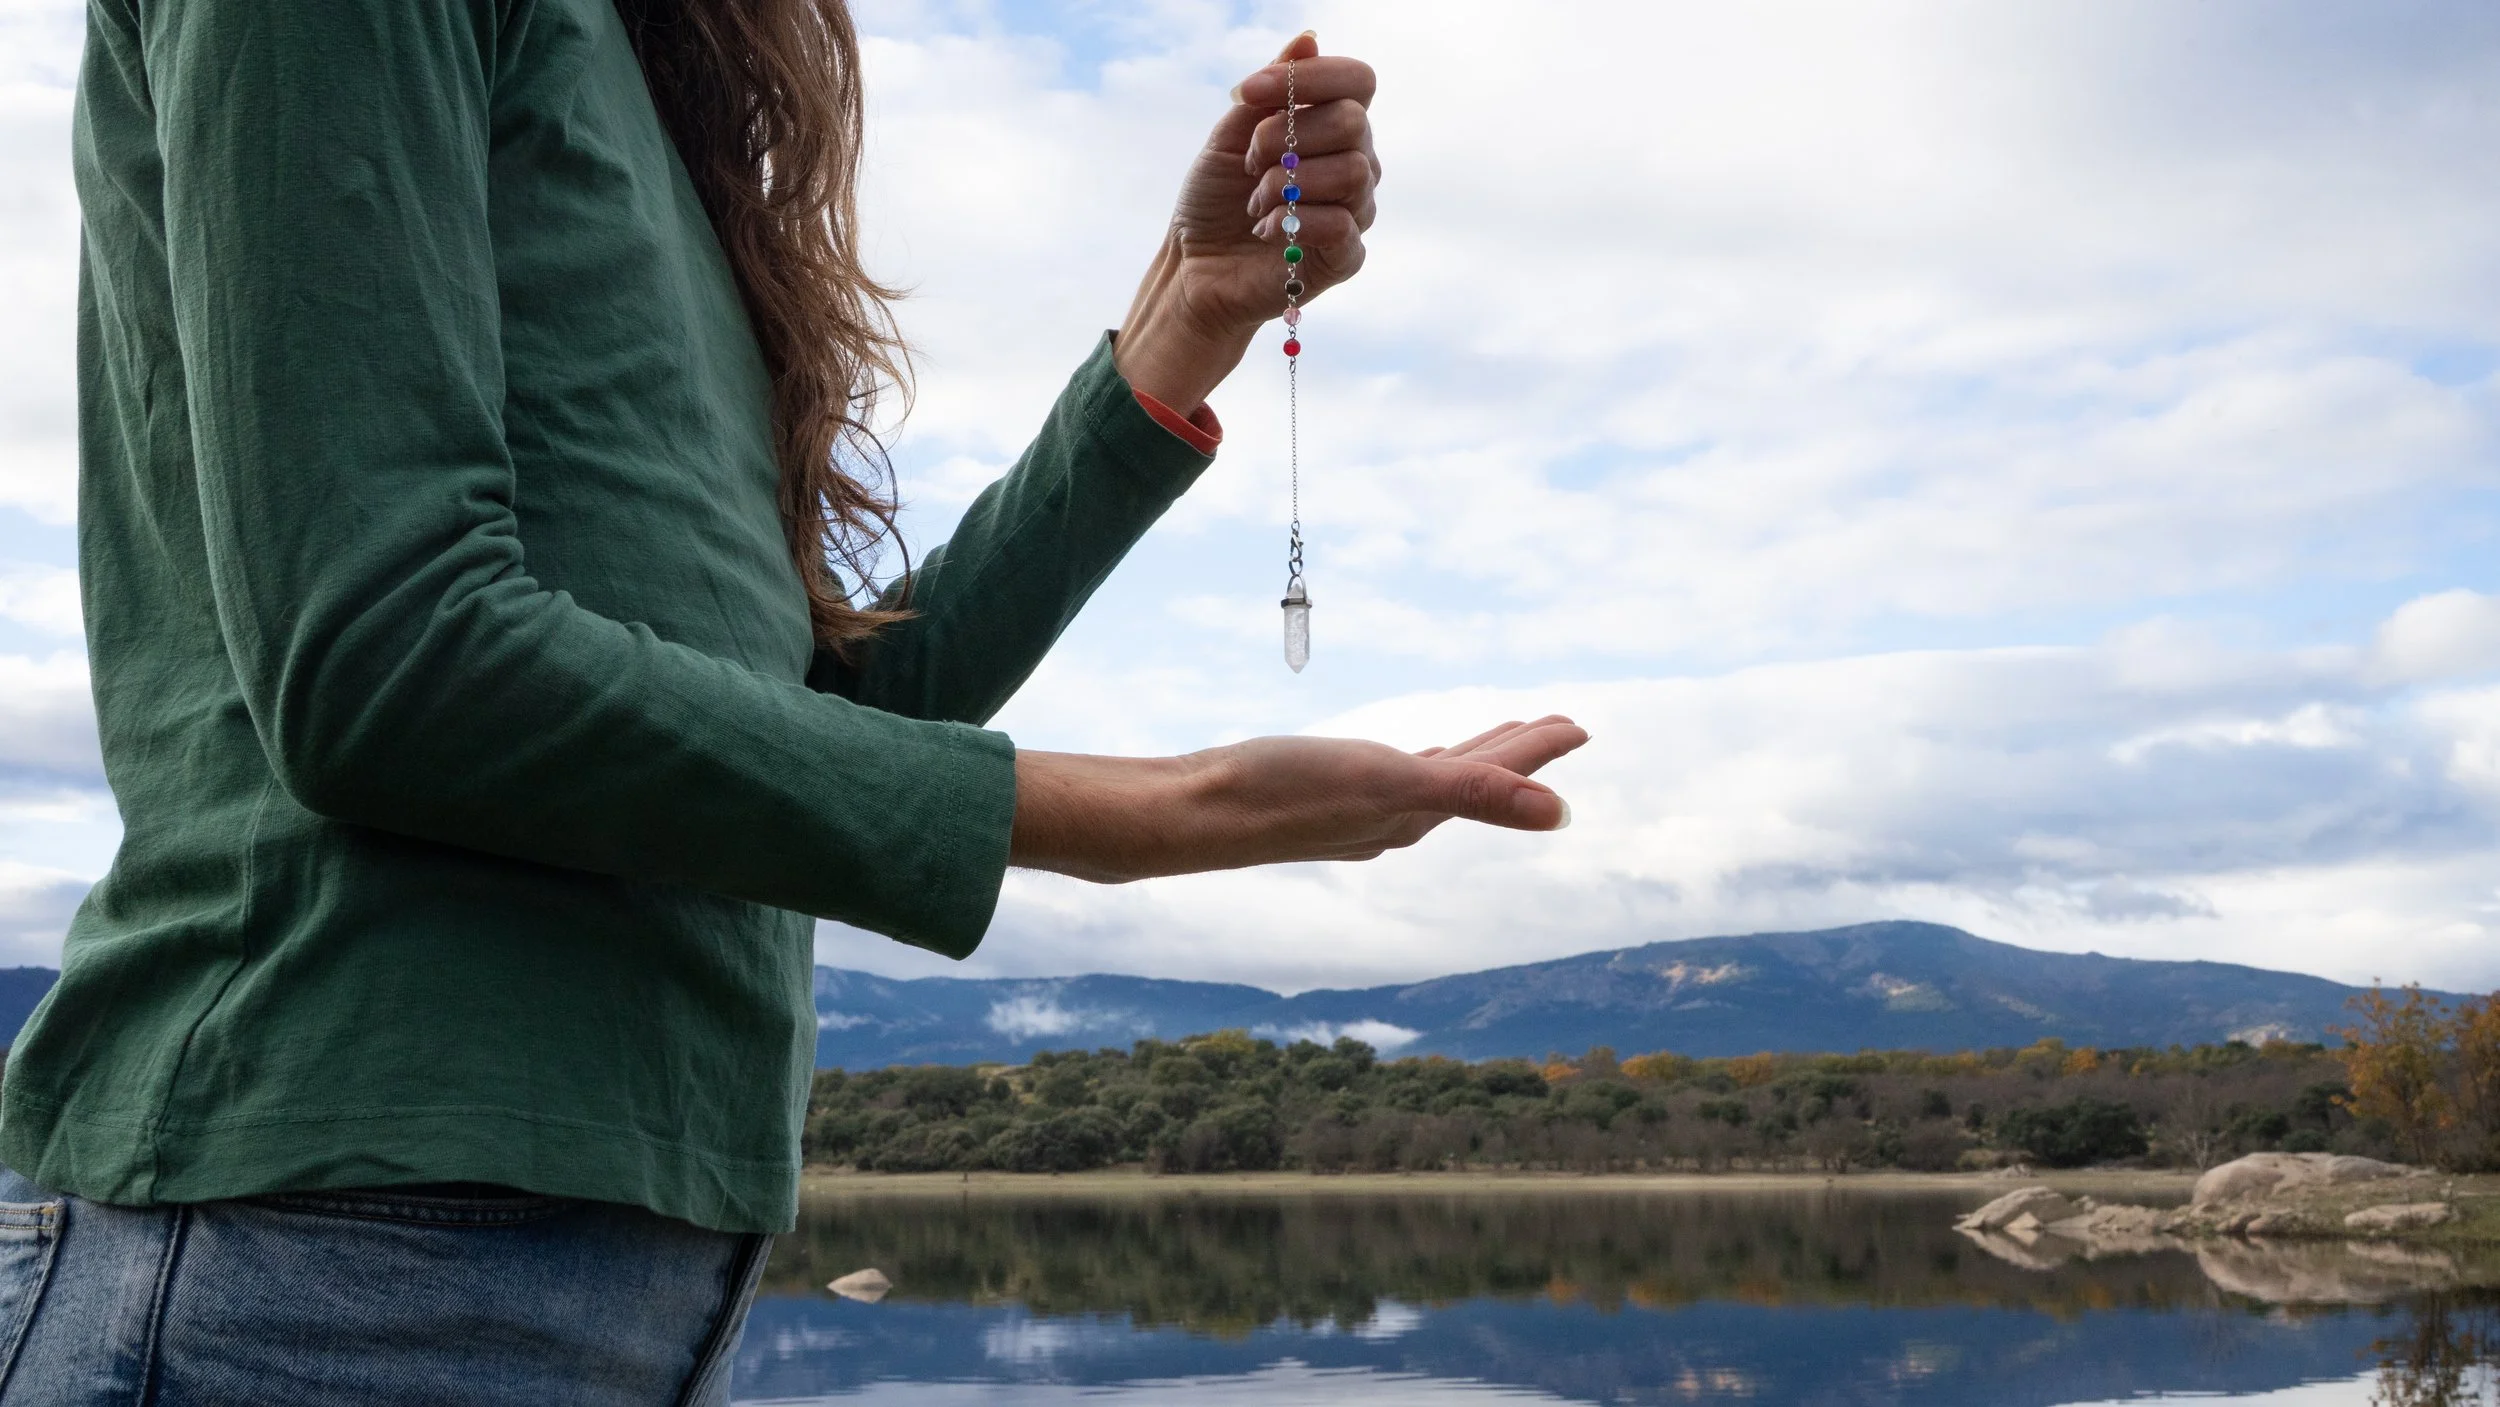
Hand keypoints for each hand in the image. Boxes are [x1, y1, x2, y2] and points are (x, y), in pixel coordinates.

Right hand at [1011, 716, 1585, 883]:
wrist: (1190, 812)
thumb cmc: (1283, 791)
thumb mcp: (1388, 780)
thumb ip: (1473, 792)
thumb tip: (1559, 814)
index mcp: (1416, 812)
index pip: (1494, 778)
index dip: (1538, 751)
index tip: (1578, 725)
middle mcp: (1391, 820)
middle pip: (1471, 782)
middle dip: (1515, 757)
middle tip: (1555, 726)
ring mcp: (1353, 812)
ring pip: (1429, 782)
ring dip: (1467, 759)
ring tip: (1493, 741)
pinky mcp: (1315, 797)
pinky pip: (1384, 778)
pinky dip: (1409, 765)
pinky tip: (1397, 761)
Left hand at [1115, 31, 1380, 413]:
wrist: (1195, 266)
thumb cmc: (1216, 198)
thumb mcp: (1232, 133)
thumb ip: (1272, 89)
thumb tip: (1309, 40)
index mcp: (1332, 126)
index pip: (1357, 80)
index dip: (1307, 79)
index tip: (1245, 94)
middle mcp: (1355, 162)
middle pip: (1353, 122)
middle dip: (1287, 135)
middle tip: (1248, 162)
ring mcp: (1356, 210)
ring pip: (1353, 172)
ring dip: (1287, 182)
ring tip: (1255, 202)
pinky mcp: (1346, 256)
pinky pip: (1343, 225)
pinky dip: (1295, 220)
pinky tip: (1265, 229)